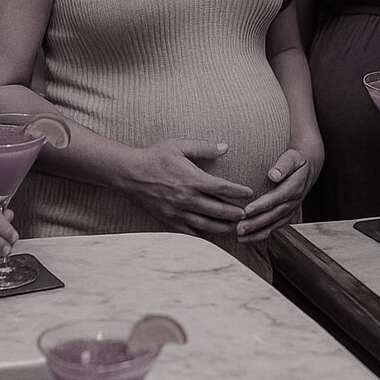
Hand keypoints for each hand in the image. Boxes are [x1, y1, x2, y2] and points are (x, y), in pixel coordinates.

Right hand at [122, 139, 253, 235]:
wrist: (130, 174)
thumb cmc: (155, 157)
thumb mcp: (179, 145)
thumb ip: (203, 147)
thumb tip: (225, 146)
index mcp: (192, 179)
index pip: (221, 188)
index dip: (238, 191)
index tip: (249, 193)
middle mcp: (187, 198)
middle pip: (218, 210)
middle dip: (235, 213)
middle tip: (246, 214)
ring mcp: (178, 212)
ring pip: (206, 224)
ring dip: (223, 226)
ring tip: (234, 227)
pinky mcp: (169, 220)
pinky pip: (190, 232)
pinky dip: (203, 234)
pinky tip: (211, 234)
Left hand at [238, 143, 322, 242]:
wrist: (309, 167)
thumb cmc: (297, 160)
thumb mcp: (292, 157)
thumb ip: (283, 166)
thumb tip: (273, 175)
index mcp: (294, 188)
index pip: (276, 198)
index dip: (261, 205)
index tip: (247, 210)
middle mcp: (293, 201)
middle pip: (273, 215)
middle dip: (255, 223)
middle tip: (239, 228)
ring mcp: (291, 210)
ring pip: (273, 224)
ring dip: (257, 232)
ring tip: (241, 237)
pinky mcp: (288, 214)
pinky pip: (275, 227)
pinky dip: (263, 234)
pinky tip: (249, 238)